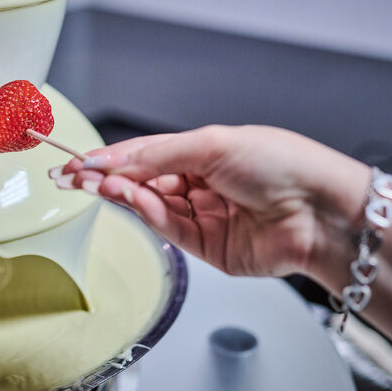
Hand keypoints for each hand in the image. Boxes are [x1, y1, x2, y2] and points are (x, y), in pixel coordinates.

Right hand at [51, 125, 369, 279]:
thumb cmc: (280, 163)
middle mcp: (199, 184)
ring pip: (148, 204)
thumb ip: (157, 156)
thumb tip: (112, 159)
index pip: (144, 155)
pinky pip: (167, 226)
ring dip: (122, 192)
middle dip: (106, 176)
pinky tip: (131, 197)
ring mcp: (201, 215)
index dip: (109, 157)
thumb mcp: (211, 144)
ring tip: (97, 182)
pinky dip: (146, 212)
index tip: (76, 160)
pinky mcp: (206, 246)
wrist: (320, 210)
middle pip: (141, 181)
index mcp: (202, 153)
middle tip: (71, 175)